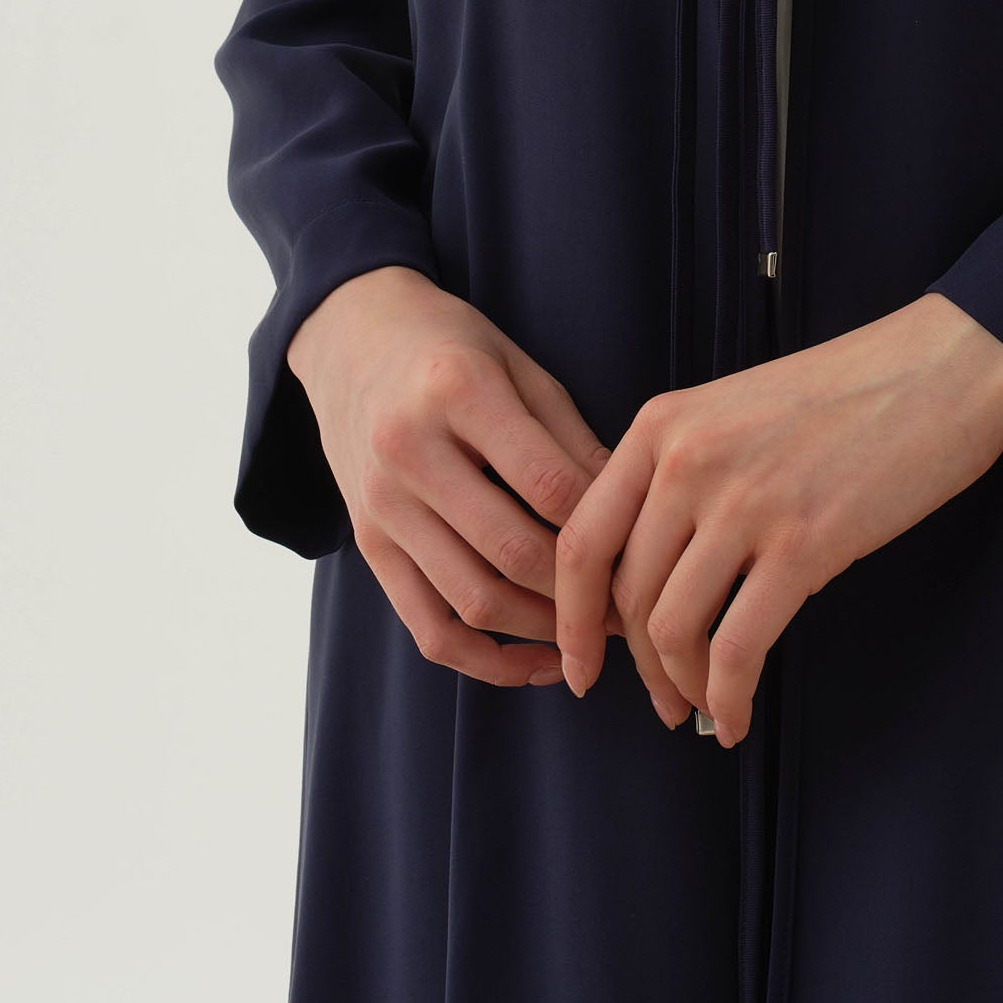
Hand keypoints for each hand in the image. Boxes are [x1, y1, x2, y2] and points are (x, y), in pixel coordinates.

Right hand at [289, 266, 615, 688]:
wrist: (351, 339)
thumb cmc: (453, 348)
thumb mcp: (520, 368)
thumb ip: (572, 440)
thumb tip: (637, 512)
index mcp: (458, 392)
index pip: (548, 484)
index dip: (606, 526)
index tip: (650, 548)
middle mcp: (410, 452)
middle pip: (513, 551)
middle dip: (584, 592)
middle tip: (636, 605)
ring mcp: (382, 506)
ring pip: (474, 601)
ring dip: (546, 631)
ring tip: (598, 632)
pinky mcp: (368, 547)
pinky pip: (430, 629)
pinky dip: (487, 662)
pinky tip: (538, 663)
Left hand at [552, 292, 1002, 744]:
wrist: (943, 367)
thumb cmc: (849, 390)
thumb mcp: (736, 410)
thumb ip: (683, 475)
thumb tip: (658, 577)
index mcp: (661, 425)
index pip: (582, 539)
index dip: (572, 618)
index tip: (581, 668)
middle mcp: (687, 462)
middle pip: (627, 596)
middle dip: (639, 668)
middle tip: (665, 703)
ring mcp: (743, 503)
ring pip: (673, 630)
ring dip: (683, 687)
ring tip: (705, 708)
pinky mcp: (804, 544)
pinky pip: (739, 648)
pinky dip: (729, 698)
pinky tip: (738, 719)